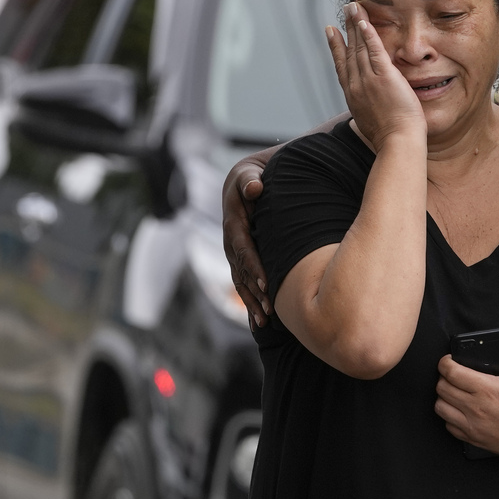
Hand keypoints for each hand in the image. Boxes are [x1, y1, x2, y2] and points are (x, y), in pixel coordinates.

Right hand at [222, 152, 276, 329]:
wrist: (244, 182)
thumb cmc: (251, 178)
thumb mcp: (249, 175)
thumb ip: (250, 180)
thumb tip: (254, 187)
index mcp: (233, 225)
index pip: (244, 250)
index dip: (254, 268)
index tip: (266, 285)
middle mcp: (230, 243)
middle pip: (241, 273)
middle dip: (254, 294)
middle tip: (269, 312)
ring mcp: (234, 253)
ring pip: (241, 283)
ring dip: (251, 304)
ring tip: (263, 324)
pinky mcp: (240, 259)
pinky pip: (243, 283)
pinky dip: (250, 302)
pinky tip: (260, 322)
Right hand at [329, 3, 425, 150]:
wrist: (397, 143)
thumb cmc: (389, 139)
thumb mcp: (370, 123)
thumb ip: (367, 110)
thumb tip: (367, 111)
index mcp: (353, 96)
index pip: (342, 66)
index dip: (336, 47)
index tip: (331, 31)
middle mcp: (356, 85)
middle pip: (348, 51)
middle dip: (345, 29)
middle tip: (343, 11)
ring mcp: (369, 80)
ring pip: (359, 47)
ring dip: (355, 24)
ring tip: (353, 7)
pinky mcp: (384, 76)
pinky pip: (374, 50)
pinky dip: (368, 34)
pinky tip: (365, 21)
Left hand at [435, 344, 498, 466]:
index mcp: (488, 389)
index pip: (452, 372)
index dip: (445, 363)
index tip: (448, 360)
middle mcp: (476, 407)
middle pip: (442, 388)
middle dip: (443, 377)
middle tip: (452, 374)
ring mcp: (472, 425)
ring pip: (440, 407)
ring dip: (443, 396)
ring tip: (453, 391)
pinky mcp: (472, 438)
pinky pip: (448, 425)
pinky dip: (449, 416)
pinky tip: (459, 410)